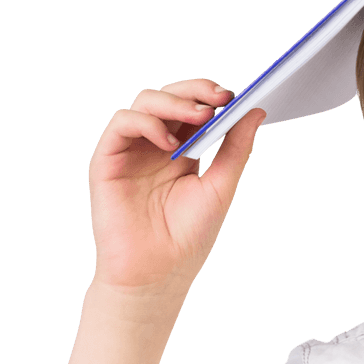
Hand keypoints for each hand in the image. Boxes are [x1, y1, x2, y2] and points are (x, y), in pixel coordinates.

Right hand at [89, 79, 265, 294]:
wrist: (157, 273)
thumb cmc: (188, 237)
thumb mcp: (221, 186)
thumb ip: (236, 148)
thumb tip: (255, 111)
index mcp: (183, 151)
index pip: (194, 108)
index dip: (211, 96)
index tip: (233, 97)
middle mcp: (155, 146)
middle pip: (170, 97)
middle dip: (195, 90)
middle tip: (219, 98)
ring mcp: (132, 151)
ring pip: (145, 102)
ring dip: (174, 102)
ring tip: (199, 118)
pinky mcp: (108, 161)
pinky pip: (122, 124)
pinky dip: (147, 123)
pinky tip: (169, 143)